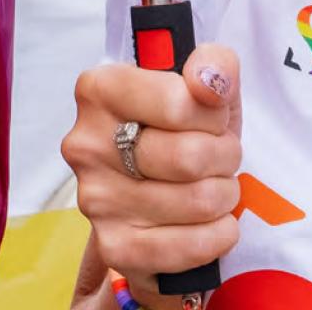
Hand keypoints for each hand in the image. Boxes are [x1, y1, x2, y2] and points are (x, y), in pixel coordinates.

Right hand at [62, 45, 241, 306]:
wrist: (165, 188)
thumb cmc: (185, 127)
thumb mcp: (206, 83)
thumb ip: (214, 65)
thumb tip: (210, 80)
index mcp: (100, 90)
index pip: (178, 101)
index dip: (213, 113)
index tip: (213, 116)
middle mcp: (87, 144)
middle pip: (190, 156)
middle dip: (225, 155)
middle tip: (221, 155)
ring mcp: (96, 200)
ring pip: (197, 200)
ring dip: (224, 193)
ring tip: (215, 184)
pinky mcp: (115, 248)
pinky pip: (188, 246)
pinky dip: (218, 234)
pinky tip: (216, 222)